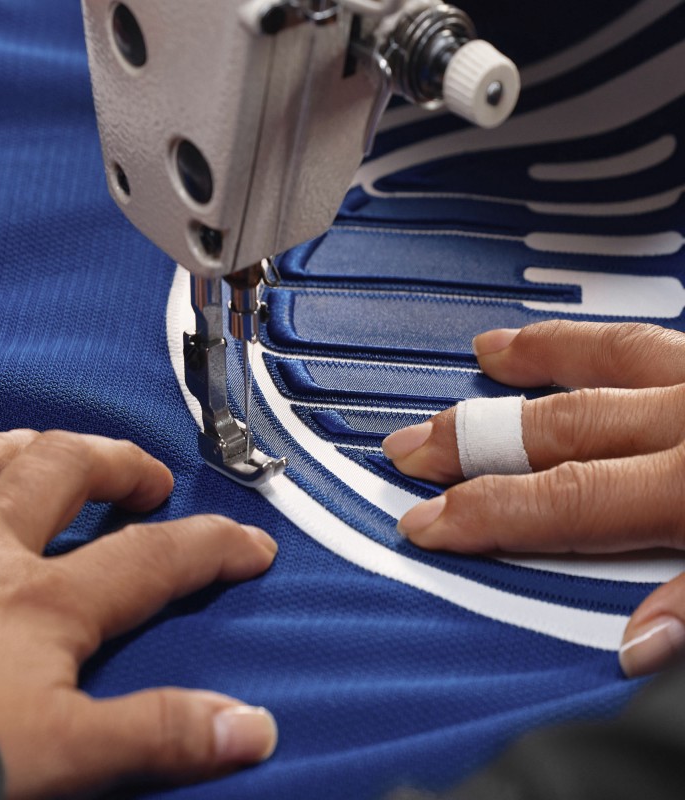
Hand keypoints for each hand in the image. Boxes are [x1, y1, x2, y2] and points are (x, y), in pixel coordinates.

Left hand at [0, 430, 277, 797]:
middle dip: (120, 463)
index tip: (251, 545)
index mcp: (44, 601)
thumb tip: (250, 728)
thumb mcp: (61, 757)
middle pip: (67, 470)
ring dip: (28, 447)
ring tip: (55, 452)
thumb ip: (159, 733)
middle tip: (150, 480)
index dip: (213, 546)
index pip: (155, 557)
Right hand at [382, 321, 684, 677]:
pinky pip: (654, 340)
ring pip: (610, 355)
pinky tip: (573, 341)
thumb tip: (638, 647)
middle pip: (560, 426)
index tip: (426, 524)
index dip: (485, 513)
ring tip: (487, 354)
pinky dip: (601, 340)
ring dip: (539, 358)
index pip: (564, 502)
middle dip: (472, 440)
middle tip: (413, 448)